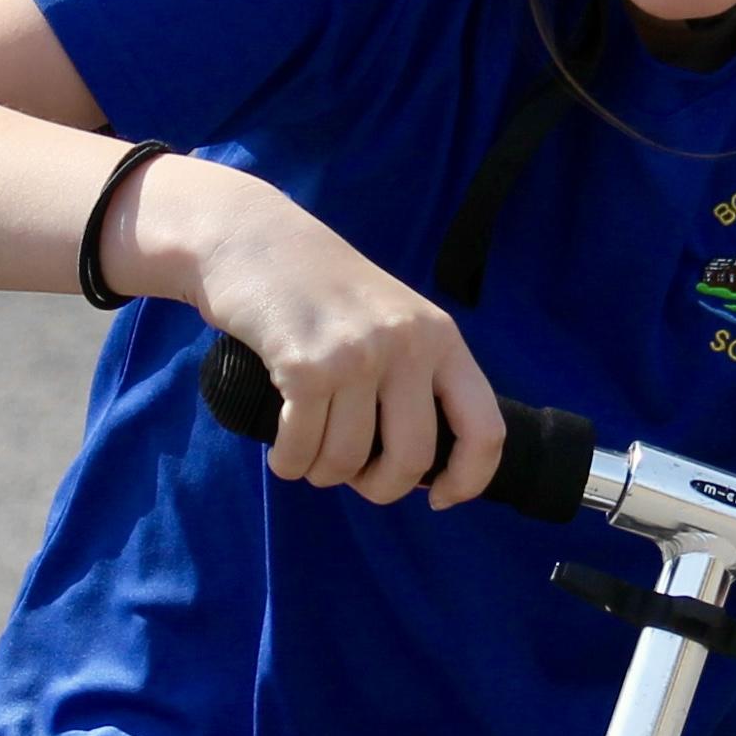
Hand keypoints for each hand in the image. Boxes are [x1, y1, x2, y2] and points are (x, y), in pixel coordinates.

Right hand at [137, 157, 502, 509]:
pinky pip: (302, 449)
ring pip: (348, 460)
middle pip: (411, 460)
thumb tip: (424, 469)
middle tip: (352, 476)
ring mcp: (358, 354)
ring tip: (308, 453)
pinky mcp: (306, 366)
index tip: (438, 498)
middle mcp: (407, 345)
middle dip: (378, 488)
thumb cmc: (319, 290)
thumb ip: (414, 375)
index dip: (469, 480)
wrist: (251, 238)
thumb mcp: (390, 318)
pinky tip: (283, 452)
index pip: (485, 430)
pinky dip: (289, 462)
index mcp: (440, 338)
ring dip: (322, 472)